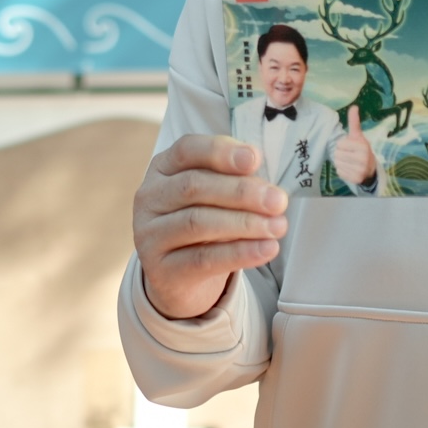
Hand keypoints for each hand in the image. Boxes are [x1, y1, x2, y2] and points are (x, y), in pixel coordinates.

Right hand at [133, 135, 288, 320]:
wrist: (179, 278)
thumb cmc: (202, 225)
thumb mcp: (213, 196)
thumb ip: (232, 178)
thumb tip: (259, 166)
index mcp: (162, 169)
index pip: (186, 150)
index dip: (220, 152)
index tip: (255, 159)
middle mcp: (150, 198)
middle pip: (193, 187)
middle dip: (241, 192)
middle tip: (278, 201)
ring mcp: (150, 235)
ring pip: (197, 223)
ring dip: (244, 223)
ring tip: (278, 227)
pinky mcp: (160, 270)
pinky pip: (203, 259)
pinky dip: (240, 253)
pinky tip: (267, 249)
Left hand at [331, 106, 375, 186]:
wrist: (369, 168)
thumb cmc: (360, 149)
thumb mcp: (358, 135)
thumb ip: (354, 122)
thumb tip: (354, 106)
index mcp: (363, 146)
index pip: (339, 144)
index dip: (342, 145)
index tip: (350, 147)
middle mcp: (363, 159)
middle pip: (337, 154)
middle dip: (341, 154)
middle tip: (349, 155)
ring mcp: (360, 170)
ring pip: (337, 163)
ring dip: (341, 162)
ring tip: (350, 162)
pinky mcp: (356, 179)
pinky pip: (339, 172)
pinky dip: (342, 171)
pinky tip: (350, 169)